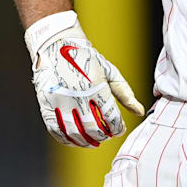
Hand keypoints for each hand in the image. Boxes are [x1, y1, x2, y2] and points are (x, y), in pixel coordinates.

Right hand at [26, 11, 144, 147]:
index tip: (119, 129)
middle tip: (107, 135)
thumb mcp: (109, 72)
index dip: (118, 128)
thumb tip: (140, 112)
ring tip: (93, 140)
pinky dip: (67, 139)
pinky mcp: (46, 104)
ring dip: (86, 141)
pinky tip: (75, 139)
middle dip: (103, 135)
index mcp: (97, 87)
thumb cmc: (86, 58)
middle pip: (94, 128)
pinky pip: (56, 130)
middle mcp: (78, 96)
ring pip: (75, 133)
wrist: (56, 46)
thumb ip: (125, 93)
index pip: (111, 117)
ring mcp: (60, 101)